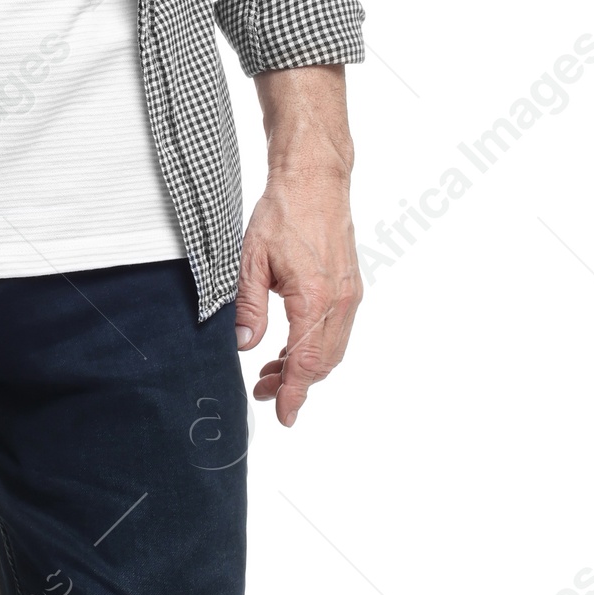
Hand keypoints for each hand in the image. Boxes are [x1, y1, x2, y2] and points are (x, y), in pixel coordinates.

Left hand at [235, 67, 362, 426]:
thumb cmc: (283, 212)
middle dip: (295, 384)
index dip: (294, 394)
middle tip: (263, 390)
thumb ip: (248, 307)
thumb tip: (243, 345)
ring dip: (305, 366)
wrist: (315, 178)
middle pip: (322, 363)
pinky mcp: (350, 286)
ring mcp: (349, 294)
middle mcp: (340, 301)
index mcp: (315, 298)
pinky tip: (290, 346)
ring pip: (332, 349)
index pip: (306, 363)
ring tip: (271, 371)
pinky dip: (315, 346)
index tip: (283, 416)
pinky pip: (336, 330)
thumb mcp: (250, 260)